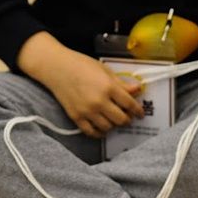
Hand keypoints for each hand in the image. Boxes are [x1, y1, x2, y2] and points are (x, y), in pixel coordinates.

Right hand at [17, 32, 143, 137]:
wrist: (56, 67)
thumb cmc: (80, 64)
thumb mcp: (104, 70)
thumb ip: (121, 83)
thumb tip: (137, 90)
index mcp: (108, 87)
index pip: (130, 104)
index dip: (138, 110)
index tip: (141, 113)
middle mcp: (98, 101)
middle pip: (121, 119)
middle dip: (127, 119)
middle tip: (127, 116)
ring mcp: (87, 111)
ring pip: (108, 128)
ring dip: (114, 125)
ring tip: (113, 119)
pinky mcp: (76, 117)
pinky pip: (91, 132)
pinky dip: (99, 133)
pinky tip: (102, 128)